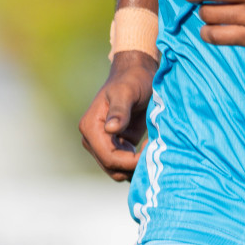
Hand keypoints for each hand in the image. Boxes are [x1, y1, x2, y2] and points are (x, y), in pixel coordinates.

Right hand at [78, 50, 156, 180]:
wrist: (137, 73)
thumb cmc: (133, 79)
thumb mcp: (127, 91)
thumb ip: (120, 110)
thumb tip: (111, 129)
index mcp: (91, 127)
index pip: (108, 157)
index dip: (129, 162)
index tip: (149, 152)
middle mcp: (92, 139)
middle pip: (112, 167)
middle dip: (133, 165)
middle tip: (154, 150)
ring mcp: (102, 144)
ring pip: (117, 170)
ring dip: (135, 166)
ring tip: (152, 147)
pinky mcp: (115, 146)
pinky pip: (124, 164)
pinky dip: (136, 163)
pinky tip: (150, 148)